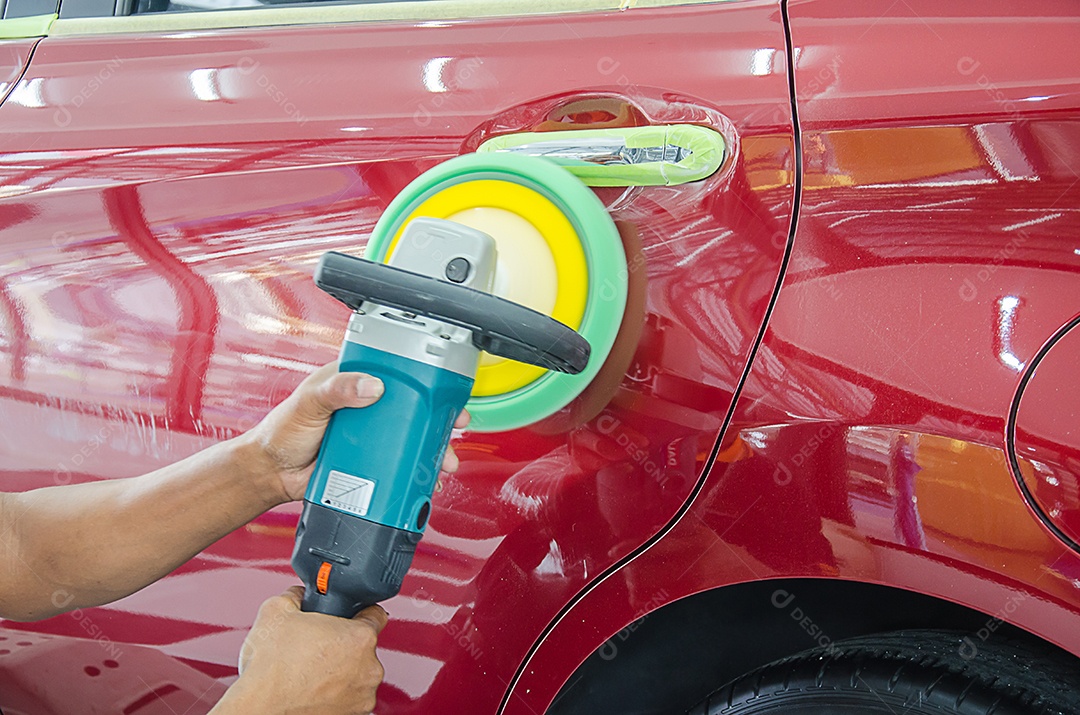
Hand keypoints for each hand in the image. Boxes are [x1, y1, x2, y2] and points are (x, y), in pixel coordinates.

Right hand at [212, 586, 387, 714]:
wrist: (259, 711)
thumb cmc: (270, 671)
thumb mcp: (276, 611)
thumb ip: (296, 595)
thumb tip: (299, 595)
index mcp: (360, 637)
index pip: (375, 614)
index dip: (358, 610)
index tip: (347, 615)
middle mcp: (370, 668)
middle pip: (363, 646)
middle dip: (342, 644)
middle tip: (316, 646)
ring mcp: (363, 695)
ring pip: (357, 673)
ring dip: (340, 670)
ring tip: (311, 670)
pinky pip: (349, 696)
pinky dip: (335, 693)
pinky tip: (313, 689)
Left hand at [244, 362, 469, 502]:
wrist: (271, 474)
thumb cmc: (281, 431)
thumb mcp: (309, 402)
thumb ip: (337, 390)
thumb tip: (372, 387)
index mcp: (353, 382)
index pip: (395, 373)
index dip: (423, 379)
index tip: (443, 387)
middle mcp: (367, 407)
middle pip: (412, 409)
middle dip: (439, 418)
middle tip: (455, 424)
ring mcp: (371, 437)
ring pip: (410, 439)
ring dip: (432, 449)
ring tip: (443, 459)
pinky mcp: (370, 464)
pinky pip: (398, 466)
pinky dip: (415, 472)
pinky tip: (426, 477)